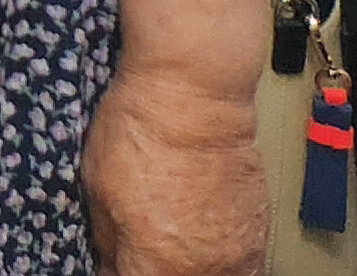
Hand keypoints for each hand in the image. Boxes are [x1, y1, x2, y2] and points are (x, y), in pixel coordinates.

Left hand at [79, 67, 265, 275]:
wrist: (194, 97)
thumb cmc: (140, 130)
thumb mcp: (97, 186)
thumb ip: (109, 240)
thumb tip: (112, 261)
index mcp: (155, 262)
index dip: (118, 272)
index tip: (115, 262)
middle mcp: (203, 270)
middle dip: (155, 268)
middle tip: (143, 246)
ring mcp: (238, 257)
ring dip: (189, 269)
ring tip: (172, 243)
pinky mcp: (259, 237)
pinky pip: (240, 267)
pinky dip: (219, 259)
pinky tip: (201, 237)